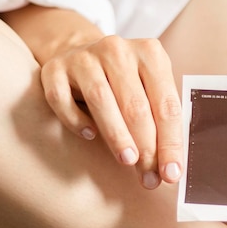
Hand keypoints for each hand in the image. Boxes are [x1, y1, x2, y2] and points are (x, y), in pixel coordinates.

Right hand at [40, 35, 182, 188]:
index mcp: (151, 53)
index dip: (171, 142)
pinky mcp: (54, 68)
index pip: (166, 104)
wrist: (83, 54)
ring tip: (128, 161)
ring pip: (101, 100)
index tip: (172, 173)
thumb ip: (162, 119)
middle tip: (149, 177)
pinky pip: (62, 99)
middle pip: (136, 105)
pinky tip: (89, 136)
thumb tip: (171, 167)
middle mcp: (118, 50)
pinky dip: (76, 120)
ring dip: (116, 135)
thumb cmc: (126, 82)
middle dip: (146, 147)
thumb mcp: (151, 89)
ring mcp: (84, 57)